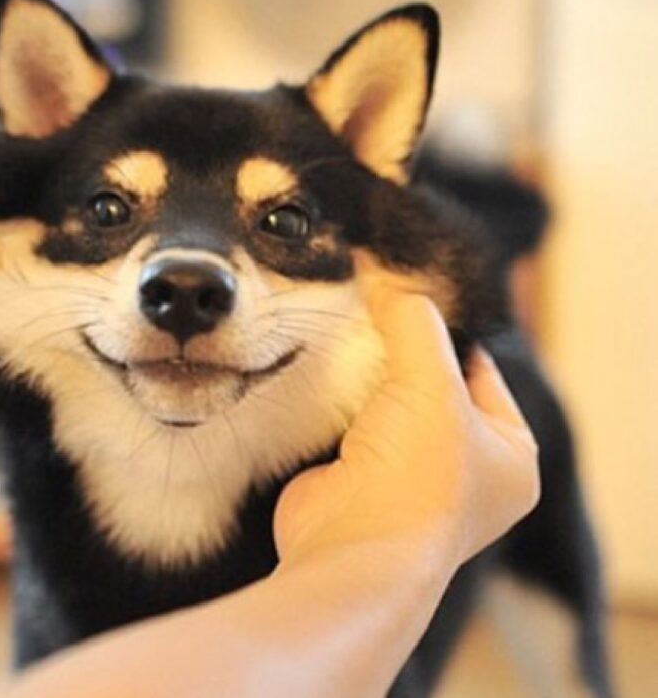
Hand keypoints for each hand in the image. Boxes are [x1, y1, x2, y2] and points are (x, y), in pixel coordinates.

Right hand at [274, 287, 539, 570]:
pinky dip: (336, 399)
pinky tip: (320, 370)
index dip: (445, 329)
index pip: (481, 369)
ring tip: (342, 333)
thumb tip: (385, 279)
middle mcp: (464, 470)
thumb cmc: (416, 477)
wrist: (351, 552)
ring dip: (364, 375)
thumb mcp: (431, 382)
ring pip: (386, 402)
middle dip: (398, 350)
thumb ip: (414, 321)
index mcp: (509, 454)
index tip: (407, 291)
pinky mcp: (356, 477)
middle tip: (369, 307)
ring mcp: (406, 477)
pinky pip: (350, 422)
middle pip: (431, 384)